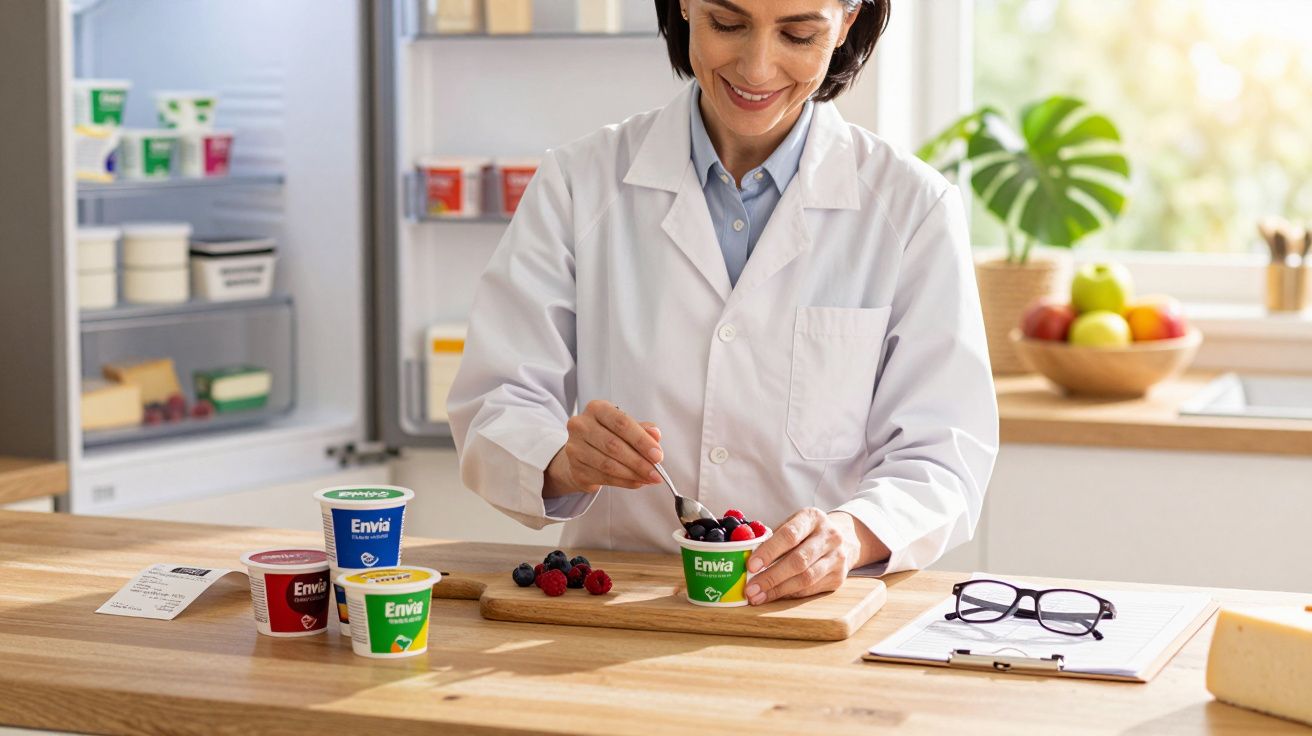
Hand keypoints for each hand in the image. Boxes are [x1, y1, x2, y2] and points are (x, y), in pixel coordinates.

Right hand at [543, 400, 663, 496]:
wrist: (581, 453)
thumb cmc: (607, 436)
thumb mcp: (624, 427)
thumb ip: (641, 430)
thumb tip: (655, 435)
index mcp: (596, 408)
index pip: (621, 423)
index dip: (642, 440)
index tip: (658, 455)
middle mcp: (581, 425)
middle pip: (614, 445)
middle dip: (639, 461)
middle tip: (656, 472)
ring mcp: (574, 447)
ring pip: (608, 465)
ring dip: (633, 474)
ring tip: (649, 479)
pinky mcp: (575, 468)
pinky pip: (604, 478)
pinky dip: (624, 482)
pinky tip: (637, 482)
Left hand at [743, 509, 881, 605]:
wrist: (844, 540)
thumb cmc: (808, 533)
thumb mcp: (794, 525)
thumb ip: (773, 538)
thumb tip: (746, 556)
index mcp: (812, 518)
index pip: (789, 534)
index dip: (769, 551)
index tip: (751, 565)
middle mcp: (829, 536)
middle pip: (798, 560)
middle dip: (771, 577)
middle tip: (751, 588)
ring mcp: (837, 558)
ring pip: (806, 578)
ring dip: (778, 590)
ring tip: (758, 596)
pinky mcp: (838, 577)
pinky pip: (810, 589)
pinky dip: (789, 594)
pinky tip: (774, 595)